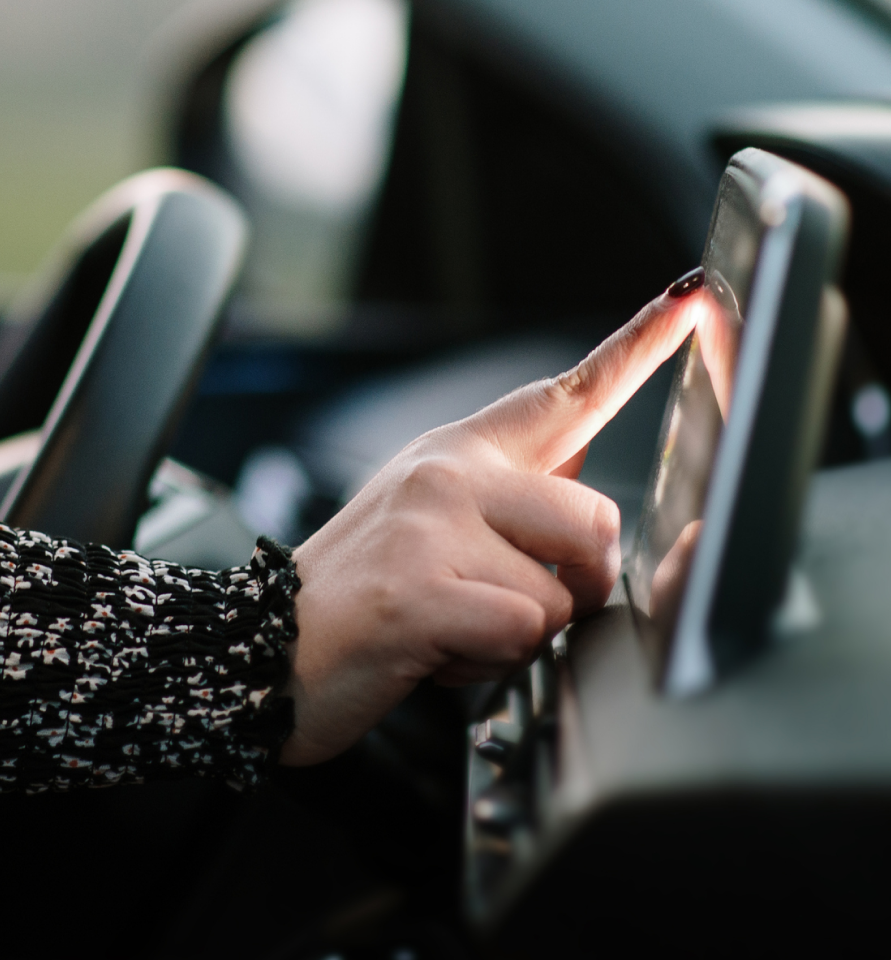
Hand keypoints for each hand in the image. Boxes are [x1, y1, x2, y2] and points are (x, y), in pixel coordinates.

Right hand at [281, 283, 705, 765]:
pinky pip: (520, 633)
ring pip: (562, 593)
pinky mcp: (420, 589)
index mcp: (458, 452)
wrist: (265, 649)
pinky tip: (436, 652)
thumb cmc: (361, 591)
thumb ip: (510, 493)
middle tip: (501, 604)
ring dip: (521, 634)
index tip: (694, 297)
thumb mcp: (429, 520)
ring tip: (452, 627)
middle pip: (597, 521)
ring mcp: (431, 525)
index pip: (564, 393)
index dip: (637, 347)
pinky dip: (489, 662)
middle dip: (573, 586)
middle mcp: (448, 472)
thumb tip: (581, 467)